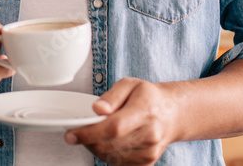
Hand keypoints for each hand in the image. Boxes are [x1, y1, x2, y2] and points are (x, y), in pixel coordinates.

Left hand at [65, 78, 182, 165]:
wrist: (171, 114)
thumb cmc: (148, 97)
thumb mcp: (130, 84)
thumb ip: (111, 96)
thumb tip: (97, 109)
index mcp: (145, 111)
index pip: (114, 128)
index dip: (89, 133)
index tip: (71, 134)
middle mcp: (150, 134)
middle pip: (109, 145)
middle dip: (87, 141)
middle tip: (77, 132)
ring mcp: (150, 152)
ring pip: (110, 157)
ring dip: (95, 148)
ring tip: (94, 133)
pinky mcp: (146, 164)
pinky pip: (118, 163)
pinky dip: (106, 154)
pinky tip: (107, 142)